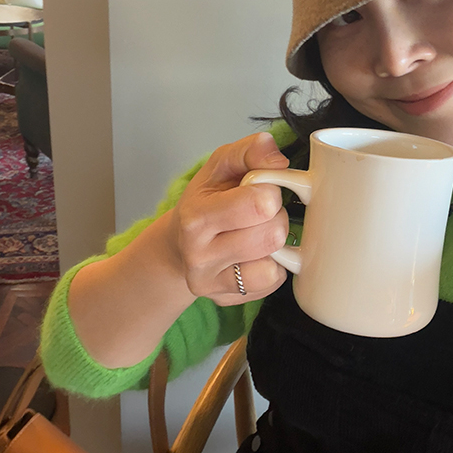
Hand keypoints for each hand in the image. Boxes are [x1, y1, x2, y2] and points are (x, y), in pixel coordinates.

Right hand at [165, 131, 291, 304]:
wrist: (177, 246)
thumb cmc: (207, 201)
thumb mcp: (220, 166)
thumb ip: (249, 152)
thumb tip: (275, 155)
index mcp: (196, 217)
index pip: (259, 203)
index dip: (271, 190)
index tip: (262, 189)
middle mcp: (199, 255)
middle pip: (272, 235)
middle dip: (276, 218)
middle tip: (261, 214)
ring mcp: (212, 283)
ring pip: (274, 264)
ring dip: (276, 245)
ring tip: (257, 233)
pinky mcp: (227, 300)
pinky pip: (274, 283)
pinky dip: (274, 267)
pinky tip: (256, 256)